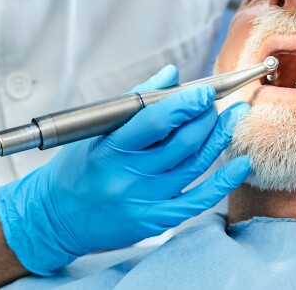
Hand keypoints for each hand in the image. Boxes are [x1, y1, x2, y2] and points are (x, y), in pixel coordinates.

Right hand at [0, 65, 251, 274]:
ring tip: (233, 118)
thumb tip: (171, 74)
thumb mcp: (95, 131)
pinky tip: (240, 164)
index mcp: (109, 148)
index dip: (184, 104)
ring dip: (218, 139)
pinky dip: (222, 182)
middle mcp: (126, 176)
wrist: (55, 218)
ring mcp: (142, 201)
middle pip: (181, 143)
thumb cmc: (76, 168)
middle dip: (207, 118)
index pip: (153, 122)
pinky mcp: (154, 221)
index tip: (206, 90)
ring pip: (193, 166)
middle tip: (219, 103)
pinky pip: (197, 200)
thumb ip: (135, 101)